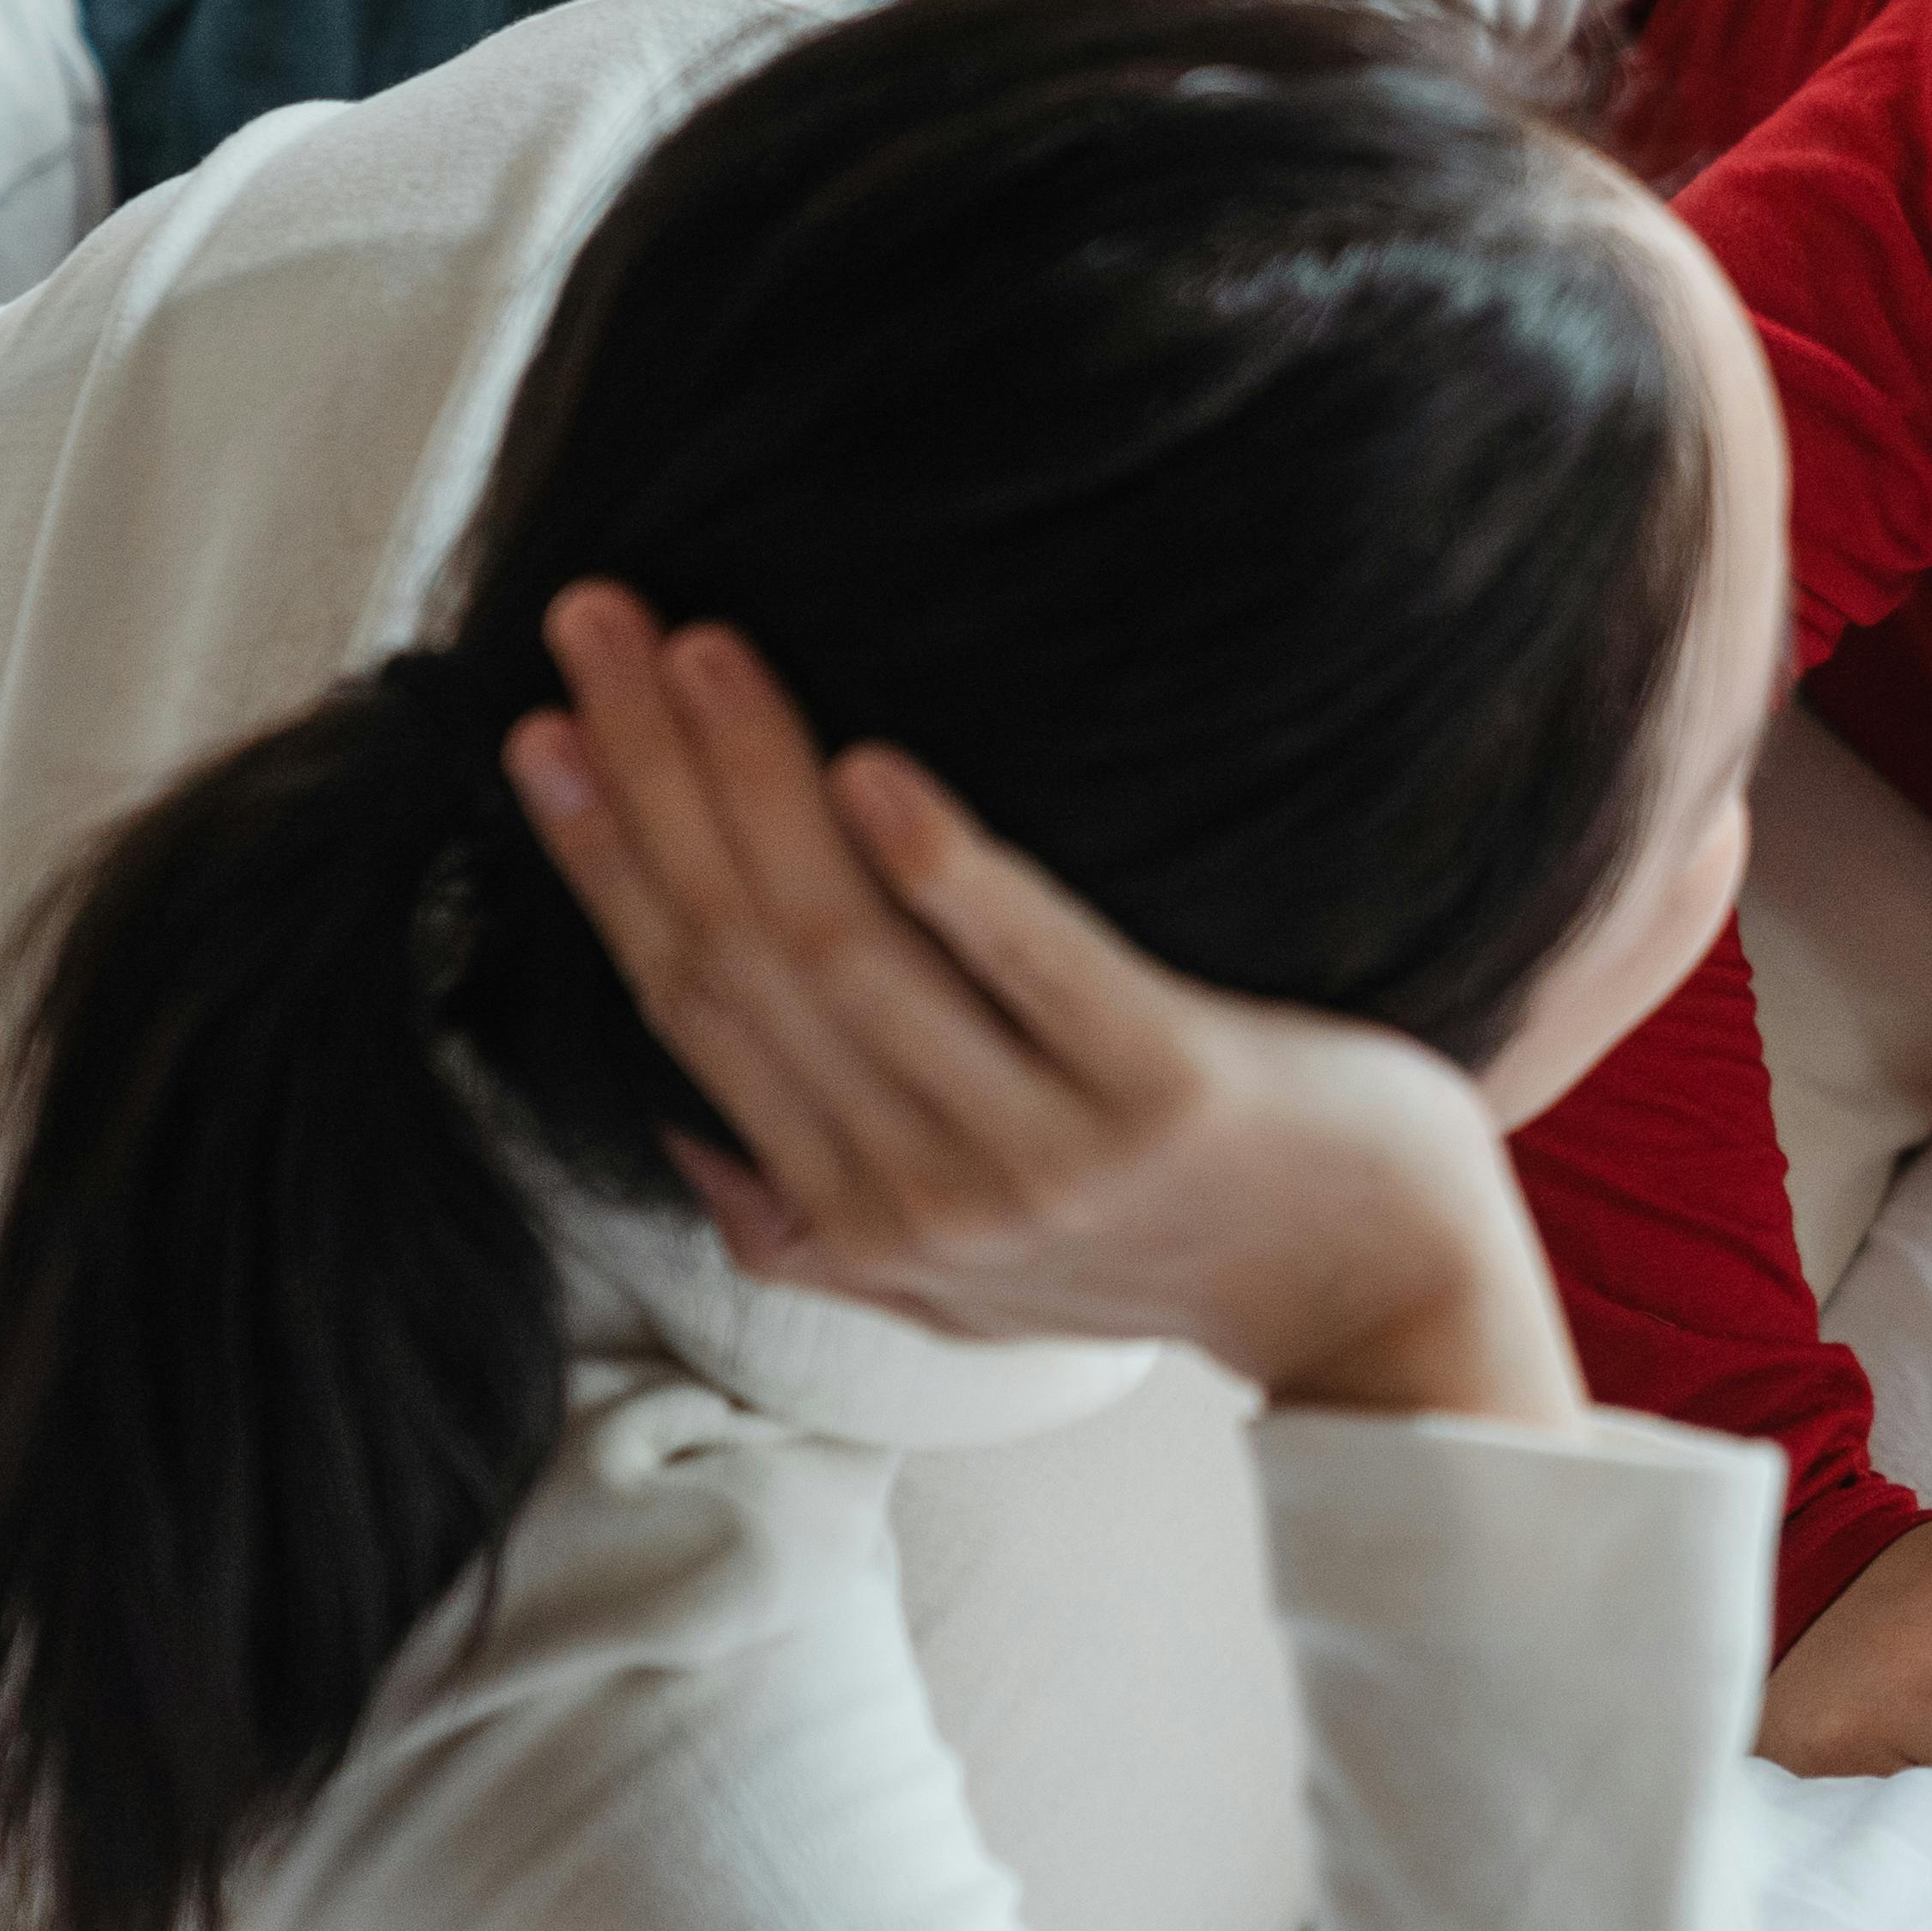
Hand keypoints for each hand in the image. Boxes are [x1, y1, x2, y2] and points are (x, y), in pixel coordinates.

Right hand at [502, 581, 1582, 1426]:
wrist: (1389, 1305)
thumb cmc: (1179, 1256)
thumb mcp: (968, 1291)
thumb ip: (817, 1228)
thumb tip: (685, 1137)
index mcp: (860, 1218)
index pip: (692, 1006)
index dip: (605, 863)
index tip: (542, 732)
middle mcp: (930, 1194)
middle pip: (747, 951)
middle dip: (652, 778)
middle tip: (596, 624)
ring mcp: (1049, 1146)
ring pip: (851, 947)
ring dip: (761, 784)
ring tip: (702, 653)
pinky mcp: (1172, 1091)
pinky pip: (1035, 966)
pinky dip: (944, 868)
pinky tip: (874, 769)